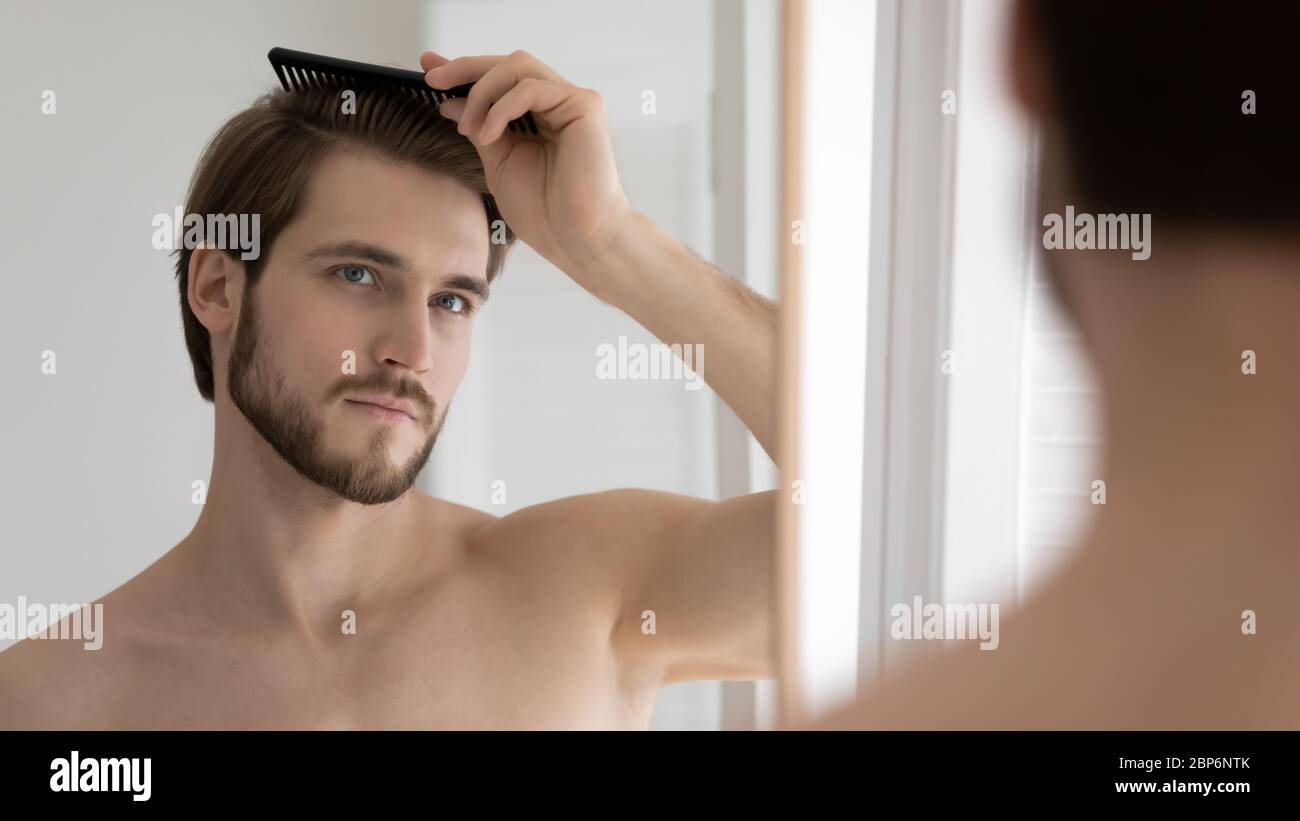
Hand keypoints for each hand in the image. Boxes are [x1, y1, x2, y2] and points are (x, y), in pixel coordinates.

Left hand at [420, 49, 633, 284]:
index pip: (500, 79)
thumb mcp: (497, 162)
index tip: (429, 68)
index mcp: (540, 115)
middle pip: (508, 63)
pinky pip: (531, 88)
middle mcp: (558, 103)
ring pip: (518, 67)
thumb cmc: (544, 210)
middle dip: (466, 68)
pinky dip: (502, 107)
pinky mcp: (584, 106)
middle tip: (434, 80)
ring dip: (482, 92)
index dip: (464, 70)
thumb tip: (449, 101)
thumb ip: (478, 127)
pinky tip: (489, 135)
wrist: (574, 238)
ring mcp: (572, 102)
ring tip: (468, 128)